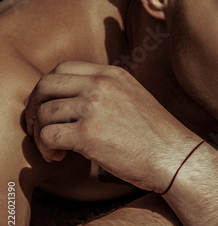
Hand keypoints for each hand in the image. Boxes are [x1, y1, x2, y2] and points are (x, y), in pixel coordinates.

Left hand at [24, 61, 198, 192]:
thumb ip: (107, 91)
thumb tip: (75, 100)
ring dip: (40, 133)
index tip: (49, 106)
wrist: (175, 157)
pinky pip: (48, 136)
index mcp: (112, 74)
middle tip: (39, 126)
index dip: (48, 88)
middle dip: (34, 107)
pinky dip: (46, 148)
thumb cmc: (157, 136)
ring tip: (53, 148)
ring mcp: (94, 108)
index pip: (63, 68)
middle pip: (45, 85)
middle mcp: (101, 85)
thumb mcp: (134, 98)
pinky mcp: (88, 134)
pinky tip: (59, 157)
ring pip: (44, 112)